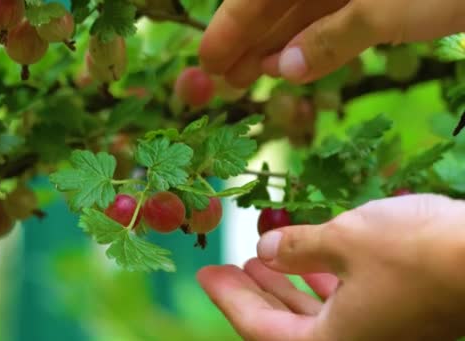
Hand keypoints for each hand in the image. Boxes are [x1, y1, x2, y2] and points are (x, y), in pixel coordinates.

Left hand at [198, 194, 464, 340]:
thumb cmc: (416, 250)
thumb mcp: (343, 240)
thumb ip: (297, 249)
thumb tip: (265, 252)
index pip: (259, 327)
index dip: (227, 297)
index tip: (205, 274)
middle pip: (284, 326)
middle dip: (253, 294)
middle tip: (226, 269)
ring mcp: (379, 334)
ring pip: (315, 315)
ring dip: (285, 287)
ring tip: (259, 260)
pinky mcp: (399, 317)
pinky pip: (343, 304)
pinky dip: (320, 283)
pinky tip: (310, 260)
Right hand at [199, 0, 464, 85]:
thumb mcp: (385, 7)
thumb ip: (330, 37)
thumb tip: (283, 70)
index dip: (230, 27)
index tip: (206, 63)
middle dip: (249, 39)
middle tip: (222, 80)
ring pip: (308, 10)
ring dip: (279, 45)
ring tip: (250, 80)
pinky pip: (341, 16)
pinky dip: (319, 42)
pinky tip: (294, 67)